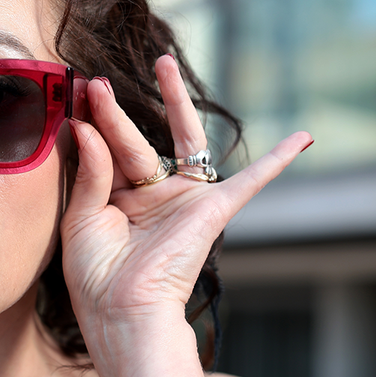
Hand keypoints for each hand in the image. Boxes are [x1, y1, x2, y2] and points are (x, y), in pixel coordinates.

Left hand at [61, 56, 309, 361]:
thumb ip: (91, 172)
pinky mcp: (211, 210)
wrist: (124, 313)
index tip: (72, 99)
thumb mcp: (81, 219)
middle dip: (116, 109)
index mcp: (118, 200)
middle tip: (95, 81)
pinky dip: (278, 161)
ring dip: (173, 100)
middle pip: (135, 140)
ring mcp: (182, 199)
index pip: (106, 152)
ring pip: (177, 140)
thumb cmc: (97, 278)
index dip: (90, 126)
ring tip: (163, 63)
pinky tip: (303, 137)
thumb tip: (86, 125)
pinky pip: (251, 182)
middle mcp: (151, 195)